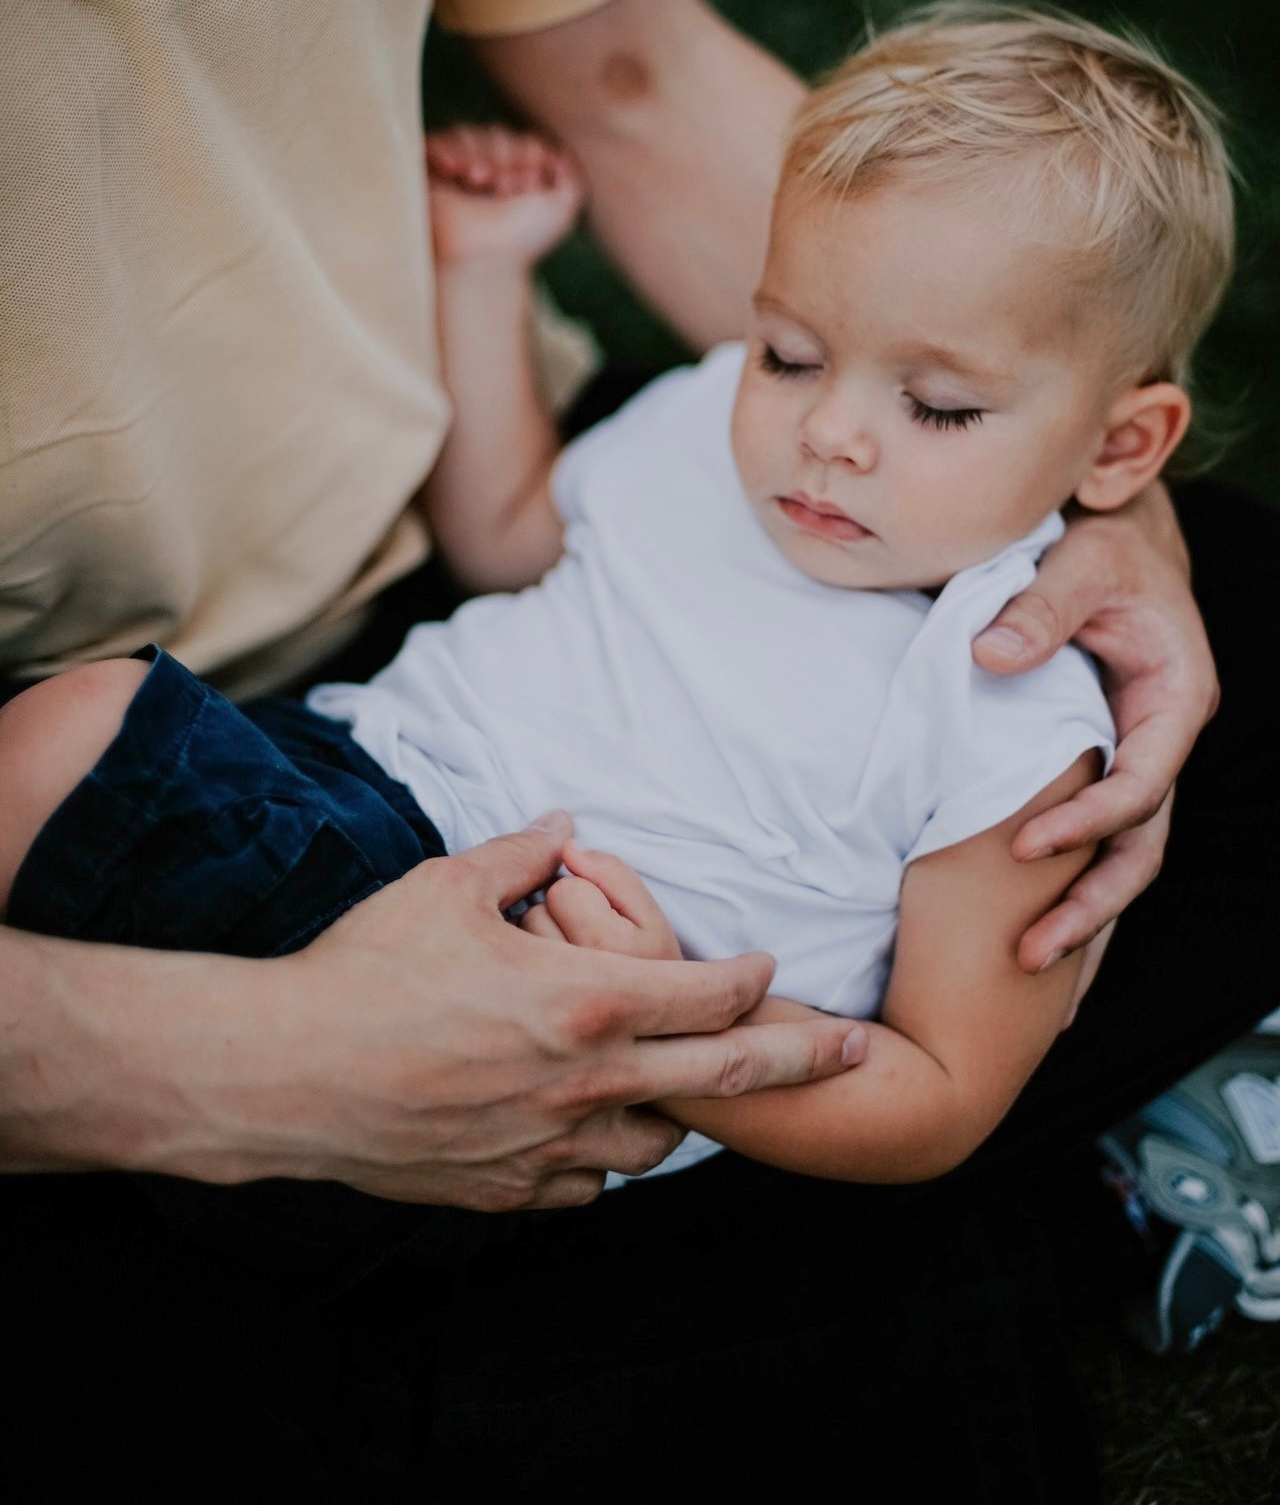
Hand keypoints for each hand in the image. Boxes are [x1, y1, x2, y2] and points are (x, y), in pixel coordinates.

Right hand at [274, 811, 863, 1209]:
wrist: (286, 1074)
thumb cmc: (365, 971)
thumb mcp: (446, 887)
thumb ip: (518, 855)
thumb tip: (562, 827)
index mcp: (585, 1000)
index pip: (709, 992)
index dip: (751, 977)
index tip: (768, 967)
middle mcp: (586, 1081)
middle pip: (728, 1077)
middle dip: (801, 1058)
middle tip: (853, 1050)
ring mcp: (549, 1146)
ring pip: (660, 1145)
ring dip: (688, 1114)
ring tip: (697, 1092)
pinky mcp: (505, 1189)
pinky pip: (584, 1186)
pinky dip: (603, 1160)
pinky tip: (592, 1137)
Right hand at [426, 124, 583, 269]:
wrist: (484, 258)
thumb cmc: (523, 239)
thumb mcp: (562, 209)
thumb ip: (571, 178)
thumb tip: (559, 155)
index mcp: (518, 184)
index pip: (523, 143)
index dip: (526, 155)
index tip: (527, 186)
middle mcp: (487, 179)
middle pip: (496, 135)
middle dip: (503, 154)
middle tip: (502, 186)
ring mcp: (456, 178)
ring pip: (467, 135)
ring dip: (477, 152)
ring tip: (476, 180)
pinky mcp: (428, 178)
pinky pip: (433, 143)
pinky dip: (445, 149)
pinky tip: (454, 169)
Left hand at [971, 485, 1216, 970]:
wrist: (1112, 540)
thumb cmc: (1103, 547)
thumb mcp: (1080, 561)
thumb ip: (1040, 606)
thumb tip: (989, 657)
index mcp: (1175, 701)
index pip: (1141, 784)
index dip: (1088, 821)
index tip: (1025, 847)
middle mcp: (1162, 742)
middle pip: (1141, 847)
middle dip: (1091, 907)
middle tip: (1029, 955)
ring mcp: (1133, 760)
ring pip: (1122, 858)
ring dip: (1082, 916)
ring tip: (1028, 970)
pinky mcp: (1098, 766)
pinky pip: (1090, 838)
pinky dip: (1068, 886)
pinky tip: (1030, 937)